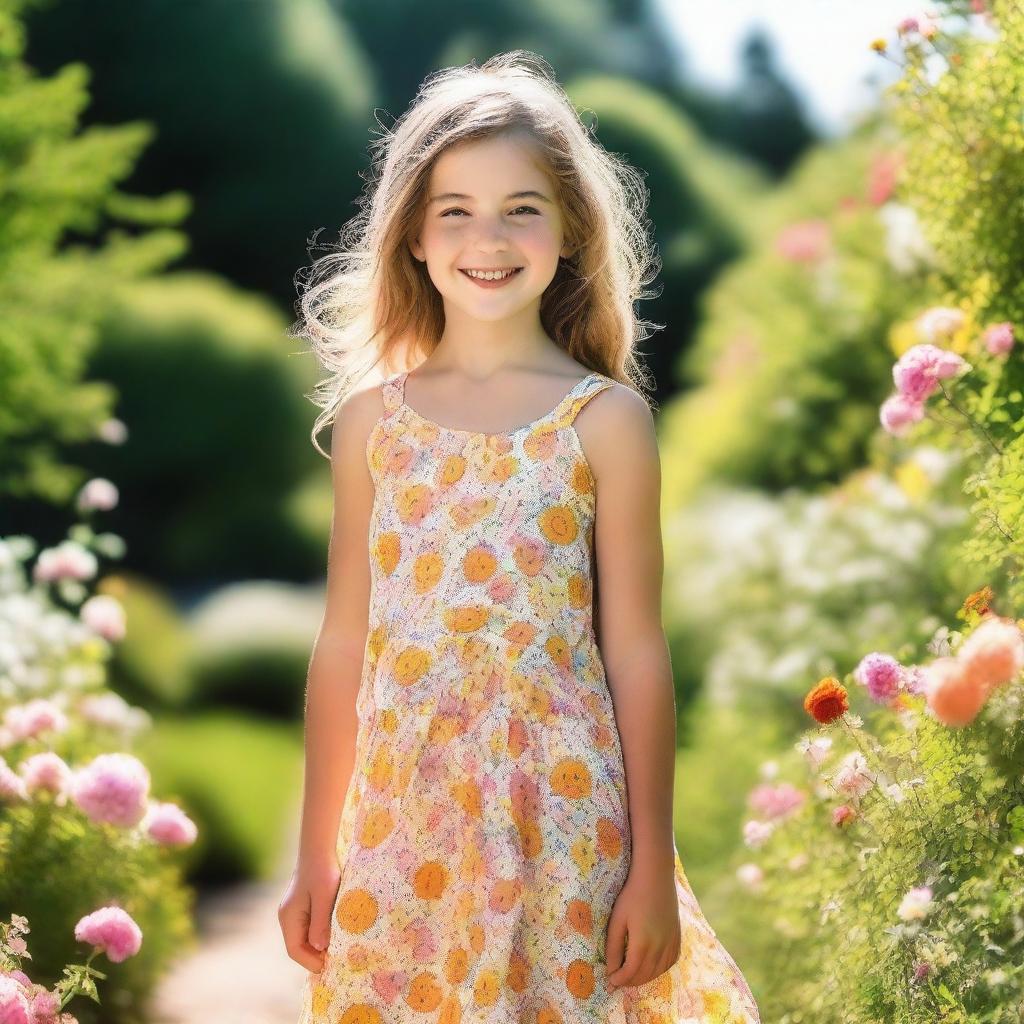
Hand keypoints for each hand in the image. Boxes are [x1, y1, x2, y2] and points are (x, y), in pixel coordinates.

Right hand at [278, 858, 341, 972]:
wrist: (319, 848)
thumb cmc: (322, 871)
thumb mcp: (324, 897)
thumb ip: (321, 923)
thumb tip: (319, 948)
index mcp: (288, 917)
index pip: (295, 950)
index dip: (311, 961)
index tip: (330, 965)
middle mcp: (287, 917)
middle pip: (298, 946)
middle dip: (316, 956)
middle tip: (337, 959)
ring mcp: (293, 912)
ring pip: (304, 937)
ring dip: (318, 945)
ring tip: (337, 949)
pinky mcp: (302, 906)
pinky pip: (308, 927)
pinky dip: (319, 934)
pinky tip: (334, 933)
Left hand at [604, 860, 680, 991]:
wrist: (655, 877)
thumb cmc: (632, 896)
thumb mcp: (617, 921)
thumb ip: (614, 948)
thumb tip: (611, 970)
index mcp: (643, 945)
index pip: (630, 973)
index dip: (619, 980)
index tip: (610, 981)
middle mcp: (660, 948)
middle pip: (644, 975)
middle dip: (630, 981)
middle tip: (618, 981)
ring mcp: (671, 943)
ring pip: (658, 972)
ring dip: (644, 978)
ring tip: (631, 975)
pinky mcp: (678, 938)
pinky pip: (670, 962)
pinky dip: (659, 970)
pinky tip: (650, 966)